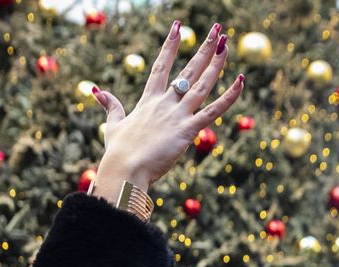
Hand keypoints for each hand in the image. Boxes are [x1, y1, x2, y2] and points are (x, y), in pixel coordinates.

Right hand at [90, 23, 244, 201]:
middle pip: (189, 70)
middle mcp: (165, 103)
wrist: (125, 168)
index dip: (170, 45)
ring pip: (202, 84)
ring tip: (227, 45)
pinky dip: (229, 97)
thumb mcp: (114, 125)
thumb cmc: (119, 151)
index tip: (177, 26)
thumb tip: (98, 91)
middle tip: (218, 31)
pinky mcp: (187, 130)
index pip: (162, 66)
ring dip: (217, 63)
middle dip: (204, 48)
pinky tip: (240, 81)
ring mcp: (177, 115)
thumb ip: (111, 106)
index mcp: (149, 100)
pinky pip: (213, 111)